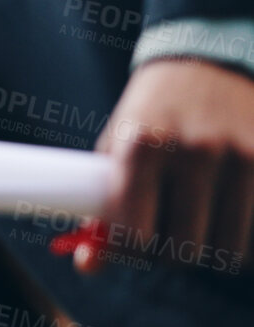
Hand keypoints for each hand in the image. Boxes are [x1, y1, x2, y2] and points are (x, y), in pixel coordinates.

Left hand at [78, 58, 253, 273]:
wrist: (207, 60)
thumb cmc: (153, 112)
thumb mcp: (118, 147)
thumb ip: (103, 206)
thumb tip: (88, 266)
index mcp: (143, 144)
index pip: (135, 232)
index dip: (131, 249)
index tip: (132, 241)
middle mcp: (194, 150)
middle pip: (186, 249)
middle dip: (173, 253)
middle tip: (168, 235)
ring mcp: (241, 156)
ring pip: (230, 250)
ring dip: (212, 248)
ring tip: (199, 223)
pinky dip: (246, 238)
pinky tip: (230, 215)